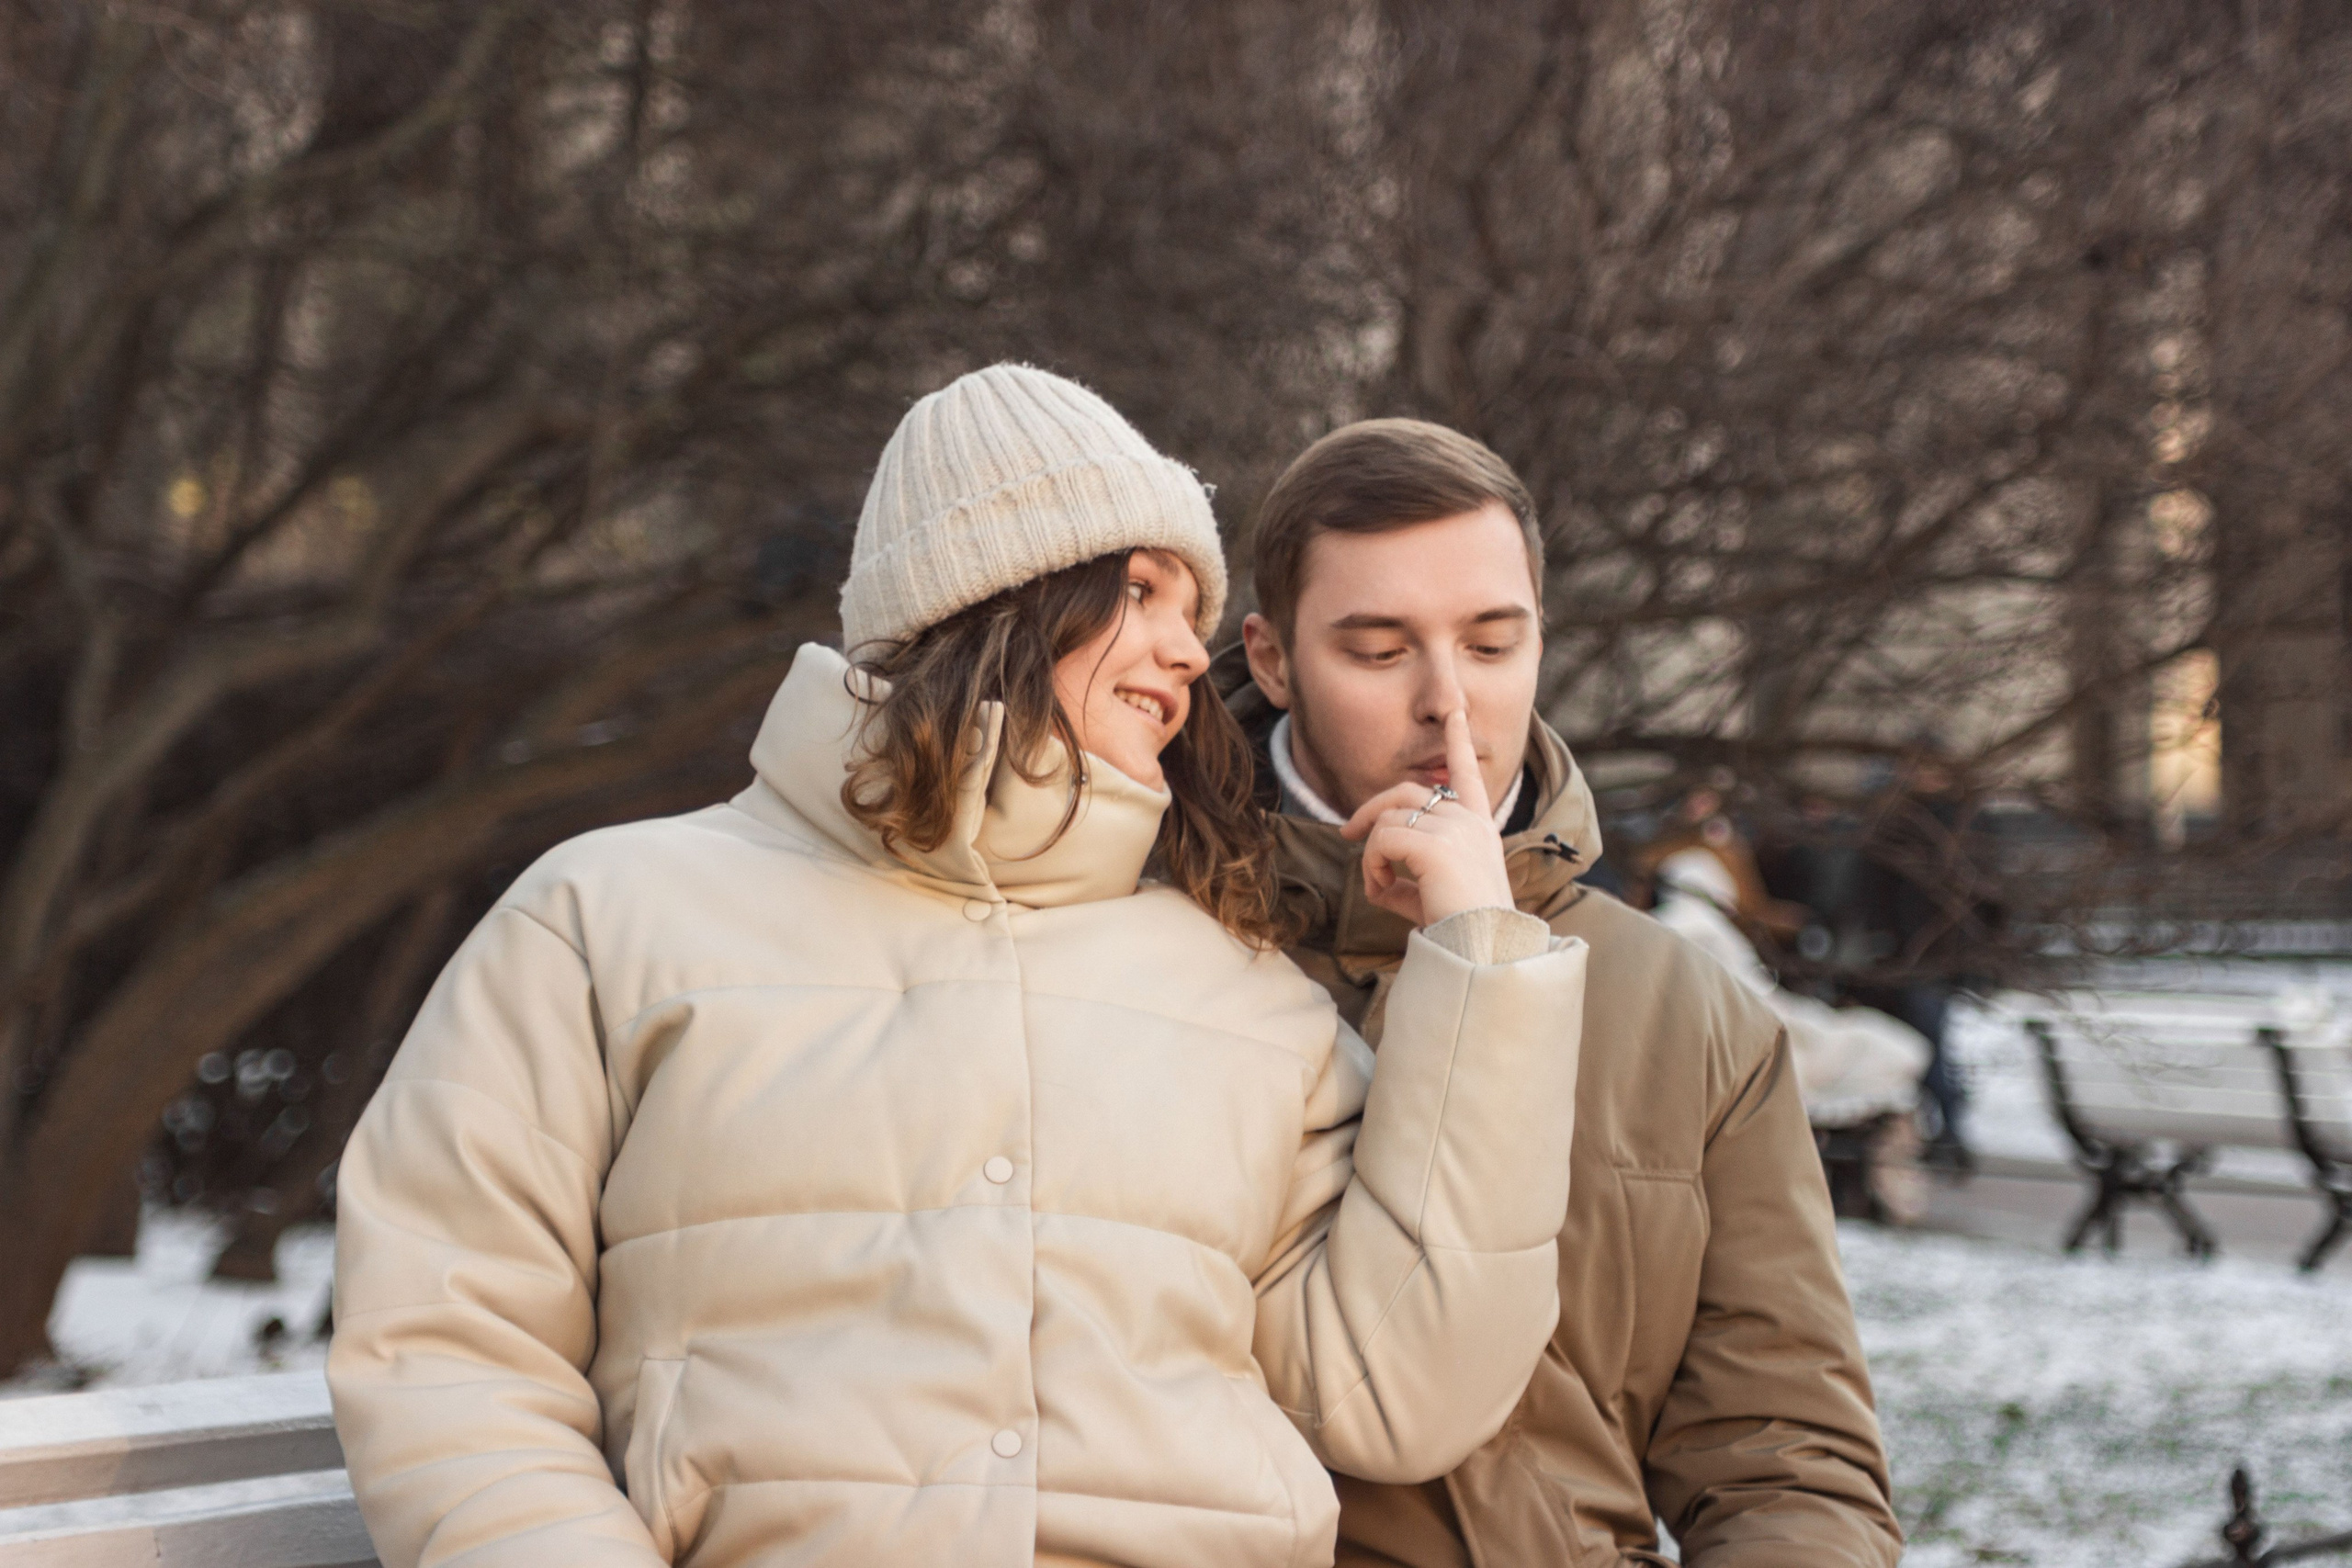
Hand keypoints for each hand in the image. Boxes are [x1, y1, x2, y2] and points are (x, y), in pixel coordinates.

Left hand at [1341, 708, 1516, 926]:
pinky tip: (1382, 888)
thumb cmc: (1463, 930)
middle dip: (1371, 809)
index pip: (1467, 775)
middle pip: (1406, 792)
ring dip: (1372, 853)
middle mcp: (1469, 822)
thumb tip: (1379, 883)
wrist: (1482, 950)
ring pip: (1389, 820)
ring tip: (1379, 885)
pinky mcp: (1435, 845)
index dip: (1458, 742)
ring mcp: (1454, 829)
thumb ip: (1410, 882)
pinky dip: (1372, 865)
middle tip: (1346, 833)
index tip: (1455, 712)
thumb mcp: (1435, 896)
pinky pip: (1382, 841)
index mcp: (1478, 828)